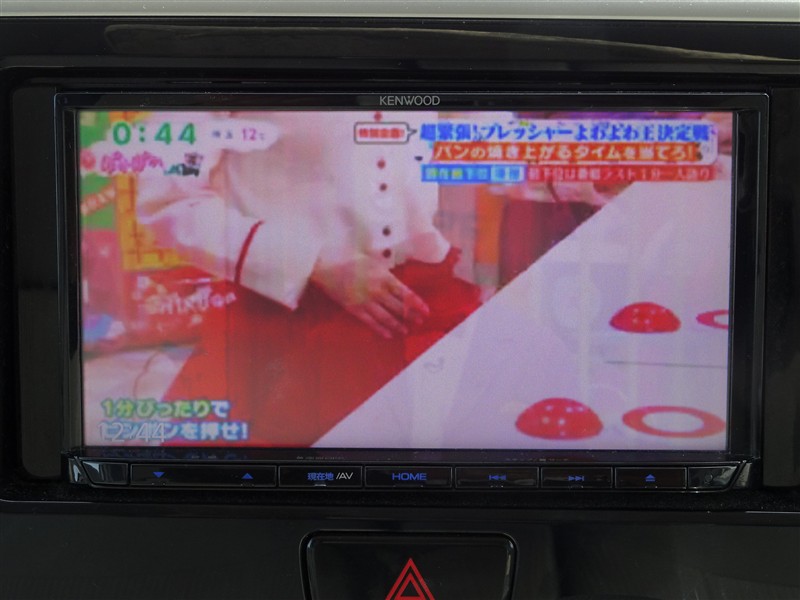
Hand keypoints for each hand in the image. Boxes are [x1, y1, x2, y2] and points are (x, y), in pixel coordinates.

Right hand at [310, 255, 429, 338]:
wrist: (328, 265)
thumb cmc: (350, 259)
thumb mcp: (373, 262)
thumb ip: (386, 274)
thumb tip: (398, 286)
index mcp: (384, 277)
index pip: (406, 294)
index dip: (417, 304)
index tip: (426, 311)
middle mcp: (377, 290)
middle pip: (399, 307)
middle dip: (411, 316)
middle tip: (420, 322)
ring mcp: (366, 301)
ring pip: (387, 317)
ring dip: (398, 325)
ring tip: (406, 330)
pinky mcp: (355, 309)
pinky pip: (371, 322)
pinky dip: (381, 329)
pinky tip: (389, 334)